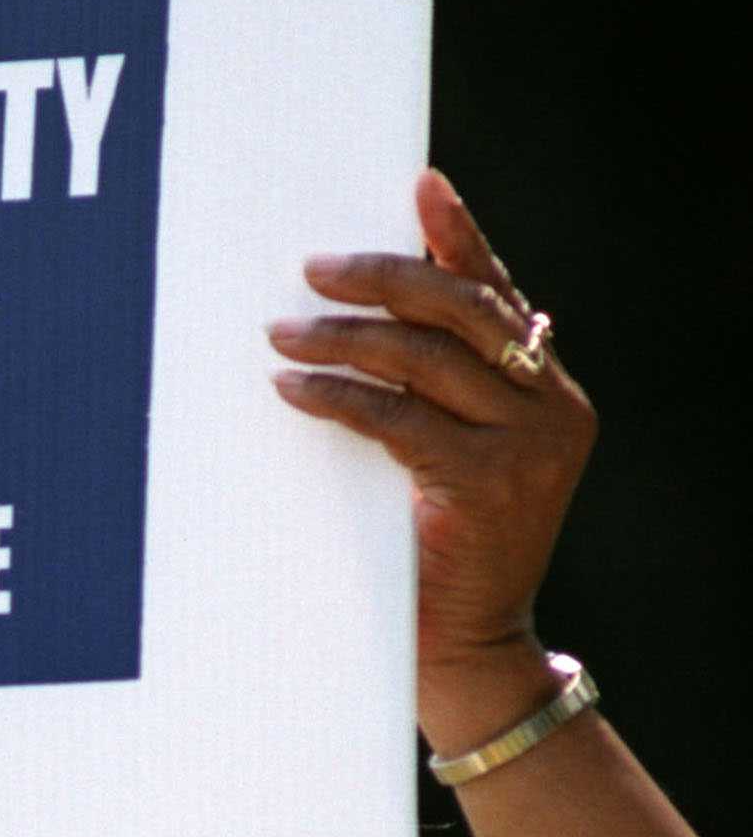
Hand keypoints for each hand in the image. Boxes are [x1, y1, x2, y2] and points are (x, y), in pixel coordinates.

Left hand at [269, 170, 597, 748]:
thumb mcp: (460, 463)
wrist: (470, 653)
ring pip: (427, 358)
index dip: (460, 236)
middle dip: (384, 278)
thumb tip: (384, 319)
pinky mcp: (486, 485)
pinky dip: (338, 397)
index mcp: (552, 393)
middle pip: (464, 310)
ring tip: (282, 332)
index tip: (420, 183)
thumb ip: (448, 399)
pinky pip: (398, 418)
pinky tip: (293, 388)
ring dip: (345, 336)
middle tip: (313, 268)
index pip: (502, 295)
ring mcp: (527, 448)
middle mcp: (553, 410)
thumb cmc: (445, 556)